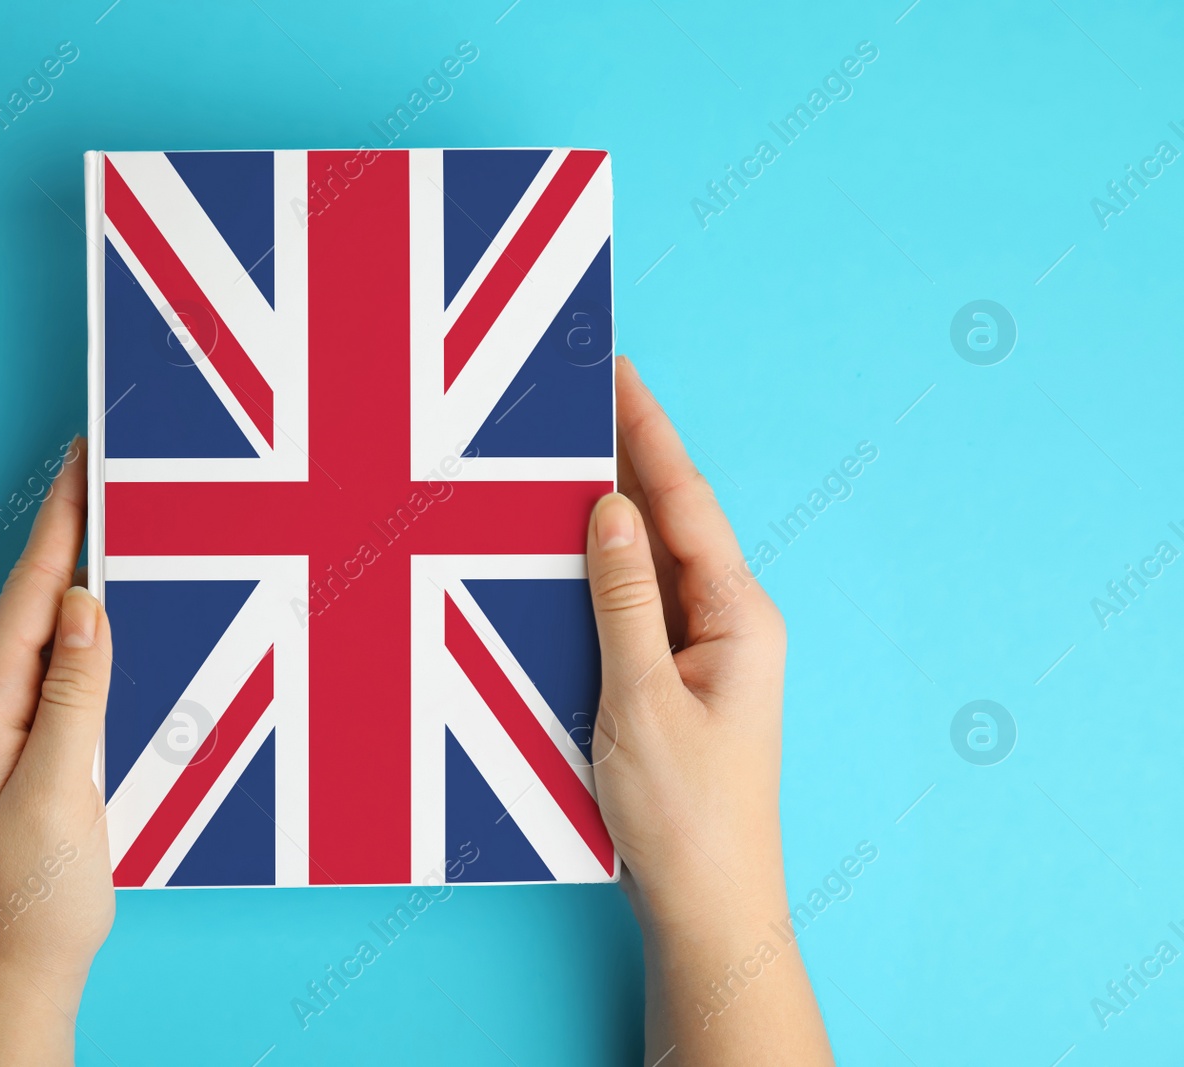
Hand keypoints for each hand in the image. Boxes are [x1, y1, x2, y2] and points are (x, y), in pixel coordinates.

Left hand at [0, 439, 113, 1066]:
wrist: (18, 964)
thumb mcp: (56, 790)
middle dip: (71, 530)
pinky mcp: (42, 745)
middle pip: (39, 597)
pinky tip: (122, 613)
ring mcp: (15, 723)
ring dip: (85, 574)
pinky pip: (71, 667)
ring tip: (118, 519)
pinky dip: (99, 628)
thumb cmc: (30, 893)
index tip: (80, 458)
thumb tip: (88, 601)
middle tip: (106, 468)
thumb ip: (74, 694)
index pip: (31, 592)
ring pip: (56, 628)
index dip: (58, 520)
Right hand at [586, 359, 832, 1063]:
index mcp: (738, 616)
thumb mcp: (642, 700)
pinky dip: (600, 565)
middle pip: (671, 517)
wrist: (707, 907)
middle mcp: (728, 621)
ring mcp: (701, 650)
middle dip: (628, 453)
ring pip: (650, 556)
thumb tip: (610, 507)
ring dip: (611, 505)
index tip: (617, 370)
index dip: (649, 431)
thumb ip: (624, 598)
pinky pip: (635, 600)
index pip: (685, 501)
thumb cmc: (685, 816)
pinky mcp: (672, 677)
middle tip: (577, 396)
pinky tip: (565, 546)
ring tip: (562, 451)